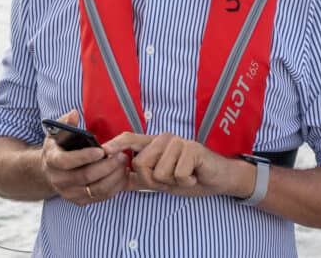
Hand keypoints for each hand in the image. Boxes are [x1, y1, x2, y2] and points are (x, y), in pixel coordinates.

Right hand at [41, 111, 128, 205]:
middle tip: (121, 155)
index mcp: (52, 161)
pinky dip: (114, 187)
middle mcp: (59, 180)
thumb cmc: (57, 148)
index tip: (102, 150)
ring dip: (114, 177)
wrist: (49, 171)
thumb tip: (74, 114)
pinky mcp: (80, 201)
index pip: (67, 161)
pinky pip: (101, 197)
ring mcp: (70, 193)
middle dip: (106, 166)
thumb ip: (65, 122)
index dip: (85, 156)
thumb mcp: (56, 133)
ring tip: (124, 163)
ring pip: (96, 189)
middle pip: (86, 176)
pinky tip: (121, 174)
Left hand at [103, 131, 246, 197]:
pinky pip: (178, 174)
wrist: (219, 179)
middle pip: (140, 164)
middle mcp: (163, 139)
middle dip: (154, 181)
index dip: (115, 144)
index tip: (102, 151)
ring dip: (173, 182)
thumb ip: (141, 178)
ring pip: (159, 172)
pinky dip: (186, 181)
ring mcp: (178, 142)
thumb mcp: (162, 181)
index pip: (130, 139)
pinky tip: (195, 175)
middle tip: (172, 179)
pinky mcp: (192, 149)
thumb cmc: (190, 177)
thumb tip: (119, 181)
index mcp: (154, 144)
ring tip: (185, 175)